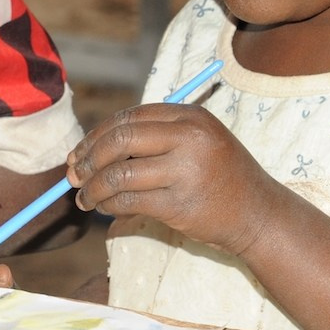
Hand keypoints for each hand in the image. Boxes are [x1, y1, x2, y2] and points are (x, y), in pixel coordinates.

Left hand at [67, 104, 281, 256]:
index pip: (130, 117)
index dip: (97, 134)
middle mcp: (188, 138)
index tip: (79, 152)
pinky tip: (104, 209)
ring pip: (119, 174)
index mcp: (190, 116)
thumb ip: (155, 136)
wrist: (257, 213)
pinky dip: (108, 205)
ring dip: (93, 188)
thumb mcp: (198, 141)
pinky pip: (128, 201)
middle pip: (120, 139)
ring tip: (83, 197)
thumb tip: (95, 145)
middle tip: (72, 174)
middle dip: (88, 158)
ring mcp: (184, 171)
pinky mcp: (178, 205)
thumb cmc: (221, 175)